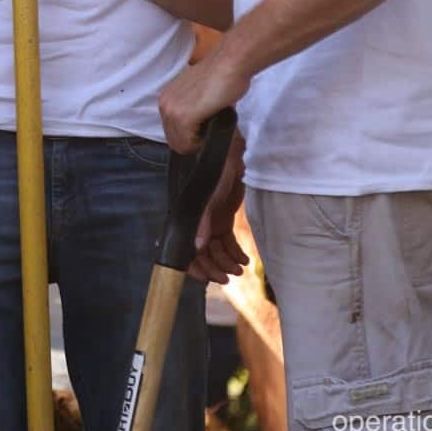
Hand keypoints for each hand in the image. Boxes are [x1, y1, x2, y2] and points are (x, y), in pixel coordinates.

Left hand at [159, 51, 249, 154]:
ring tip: (213, 127)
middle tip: (210, 132)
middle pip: (174, 140)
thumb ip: (192, 109)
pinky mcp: (184, 117)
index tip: (204, 132)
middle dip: (192, 142)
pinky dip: (202, 142)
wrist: (230, 63)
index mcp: (166, 98)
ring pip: (181, 144)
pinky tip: (212, 127)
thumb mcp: (198, 95)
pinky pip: (189, 142)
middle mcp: (164, 104)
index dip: (189, 137)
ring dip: (198, 142)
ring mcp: (172, 111)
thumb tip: (198, 127)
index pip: (171, 132)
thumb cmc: (221, 76)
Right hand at [189, 147, 248, 283]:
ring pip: (216, 250)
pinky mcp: (223, 217)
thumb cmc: (214, 171)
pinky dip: (235, 252)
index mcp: (187, 219)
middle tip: (230, 277)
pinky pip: (228, 241)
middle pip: (202, 254)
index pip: (186, 250)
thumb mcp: (208, 197)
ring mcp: (210, 221)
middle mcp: (196, 223)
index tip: (210, 278)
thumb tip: (196, 248)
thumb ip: (202, 223)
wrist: (225, 151)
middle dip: (215, 267)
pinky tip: (244, 259)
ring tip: (240, 268)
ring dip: (227, 262)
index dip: (196, 267)